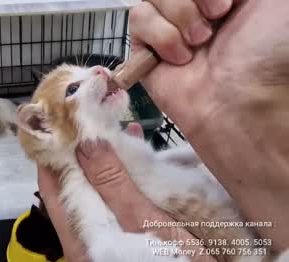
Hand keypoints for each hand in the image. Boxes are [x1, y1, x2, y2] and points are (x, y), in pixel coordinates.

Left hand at [37, 123, 219, 261]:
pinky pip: (116, 195)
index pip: (53, 183)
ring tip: (114, 125)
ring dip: (105, 158)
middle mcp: (85, 235)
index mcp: (80, 235)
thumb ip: (112, 184)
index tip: (64, 118)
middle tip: (92, 115)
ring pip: (96, 187)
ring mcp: (104, 233)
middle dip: (82, 148)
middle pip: (73, 183)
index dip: (55, 148)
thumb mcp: (142, 222)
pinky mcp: (123, 232)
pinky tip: (136, 149)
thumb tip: (85, 143)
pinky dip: (123, 172)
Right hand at [130, 0, 288, 249]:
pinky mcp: (148, 51)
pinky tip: (179, 58)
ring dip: (179, 14)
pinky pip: (137, 19)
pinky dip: (159, 36)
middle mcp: (199, 7)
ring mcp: (172, 27)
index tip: (229, 3)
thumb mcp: (275, 2)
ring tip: (199, 42)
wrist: (241, 102)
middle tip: (217, 18)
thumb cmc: (268, 54)